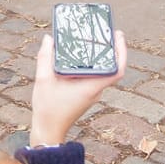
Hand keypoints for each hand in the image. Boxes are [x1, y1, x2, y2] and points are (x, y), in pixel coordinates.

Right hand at [27, 29, 127, 146]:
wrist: (48, 131)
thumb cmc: (48, 109)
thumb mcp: (43, 80)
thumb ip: (45, 58)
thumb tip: (48, 39)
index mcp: (91, 87)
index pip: (116, 70)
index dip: (121, 52)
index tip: (118, 36)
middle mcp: (95, 90)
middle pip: (110, 67)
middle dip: (111, 48)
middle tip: (105, 32)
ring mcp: (91, 93)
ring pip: (102, 71)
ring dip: (100, 56)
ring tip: (94, 39)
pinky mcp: (85, 94)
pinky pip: (93, 76)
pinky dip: (91, 64)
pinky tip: (80, 55)